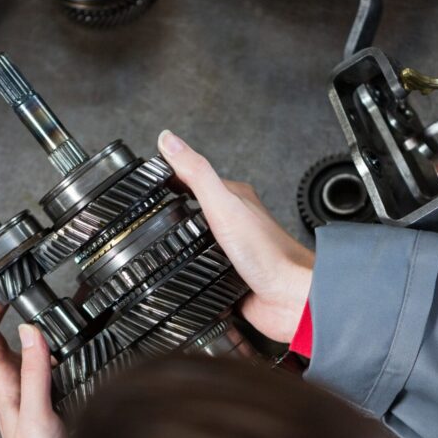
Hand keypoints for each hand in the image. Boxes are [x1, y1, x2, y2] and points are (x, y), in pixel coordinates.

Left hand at [0, 294, 63, 437]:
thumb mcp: (38, 412)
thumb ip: (34, 372)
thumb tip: (31, 330)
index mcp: (0, 383)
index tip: (4, 287)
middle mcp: (8, 384)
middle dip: (7, 309)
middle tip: (25, 289)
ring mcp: (22, 392)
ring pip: (19, 349)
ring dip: (29, 327)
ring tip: (47, 309)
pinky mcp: (39, 400)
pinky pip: (37, 366)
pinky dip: (47, 349)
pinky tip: (64, 347)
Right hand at [158, 130, 313, 342]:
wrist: (289, 298)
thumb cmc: (268, 253)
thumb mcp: (223, 205)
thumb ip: (196, 173)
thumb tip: (169, 139)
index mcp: (235, 199)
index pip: (196, 178)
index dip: (172, 175)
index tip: (148, 175)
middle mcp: (235, 223)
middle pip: (197, 210)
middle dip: (173, 210)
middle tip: (149, 207)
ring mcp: (232, 251)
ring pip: (200, 242)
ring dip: (181, 242)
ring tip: (158, 239)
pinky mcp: (229, 278)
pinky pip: (204, 271)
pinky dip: (191, 271)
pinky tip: (181, 272)